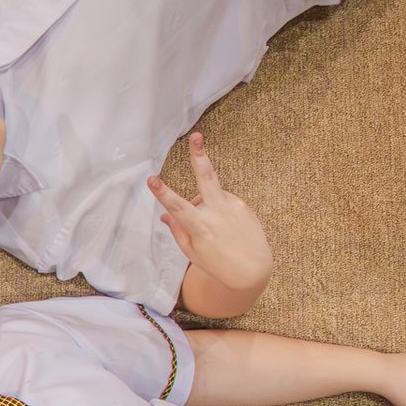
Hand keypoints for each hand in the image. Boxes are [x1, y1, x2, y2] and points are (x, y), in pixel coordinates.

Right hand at [151, 132, 271, 302]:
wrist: (253, 269)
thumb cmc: (217, 263)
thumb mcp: (192, 252)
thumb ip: (178, 230)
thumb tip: (166, 214)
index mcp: (200, 228)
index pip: (177, 207)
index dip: (162, 192)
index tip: (151, 179)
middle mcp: (217, 214)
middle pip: (207, 178)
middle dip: (199, 155)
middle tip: (197, 136)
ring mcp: (232, 207)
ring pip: (209, 194)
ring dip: (204, 205)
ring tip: (214, 229)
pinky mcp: (243, 205)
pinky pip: (222, 201)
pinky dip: (218, 211)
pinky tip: (226, 227)